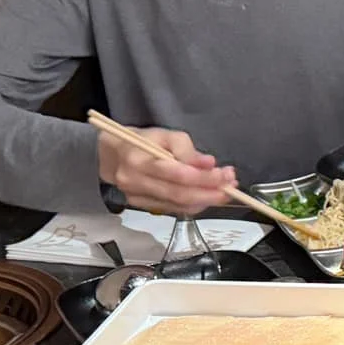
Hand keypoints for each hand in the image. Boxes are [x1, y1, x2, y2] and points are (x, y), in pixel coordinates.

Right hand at [97, 125, 234, 216]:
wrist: (112, 155)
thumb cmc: (142, 142)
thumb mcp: (165, 135)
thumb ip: (187, 149)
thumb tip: (209, 164)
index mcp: (138, 159)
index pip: (177, 174)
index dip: (204, 177)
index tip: (225, 174)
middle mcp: (135, 181)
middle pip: (179, 194)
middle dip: (209, 192)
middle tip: (230, 187)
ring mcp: (137, 197)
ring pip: (177, 205)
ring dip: (206, 200)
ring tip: (224, 191)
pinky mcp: (141, 206)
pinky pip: (173, 209)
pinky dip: (194, 205)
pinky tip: (207, 196)